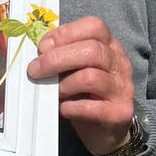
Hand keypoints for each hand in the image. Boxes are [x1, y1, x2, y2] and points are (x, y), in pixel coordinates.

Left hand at [27, 16, 133, 155]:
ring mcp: (122, 89)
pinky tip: (64, 108)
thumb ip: (62, 54)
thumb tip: (34, 47)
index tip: (43, 47)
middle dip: (57, 59)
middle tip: (35, 70)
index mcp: (109, 46)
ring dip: (64, 84)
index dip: (65, 33)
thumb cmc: (86, 94)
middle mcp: (120, 64)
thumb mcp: (75, 68)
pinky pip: (91, 107)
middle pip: (92, 50)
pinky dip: (70, 107)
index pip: (94, 26)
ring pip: (90, 77)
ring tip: (56, 92)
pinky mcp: (119, 112)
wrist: (107, 129)